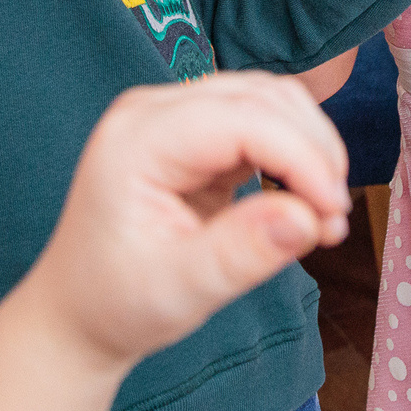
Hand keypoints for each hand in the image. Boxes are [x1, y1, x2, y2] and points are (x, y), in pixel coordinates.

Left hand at [23, 73, 349, 368]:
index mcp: (137, 140)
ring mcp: (174, 115)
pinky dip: (295, 156)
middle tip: (334, 222)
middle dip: (313, 152)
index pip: (241, 118)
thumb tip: (309, 218)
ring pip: (270, 101)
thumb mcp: (179, 290)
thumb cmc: (116, 304)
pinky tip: (303, 204)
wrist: (77, 314)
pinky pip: (262, 122)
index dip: (300, 157)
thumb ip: (242, 253)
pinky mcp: (195, 132)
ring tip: (323, 217)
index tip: (333, 214)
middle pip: (262, 97)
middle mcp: (153, 111)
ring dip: (310, 150)